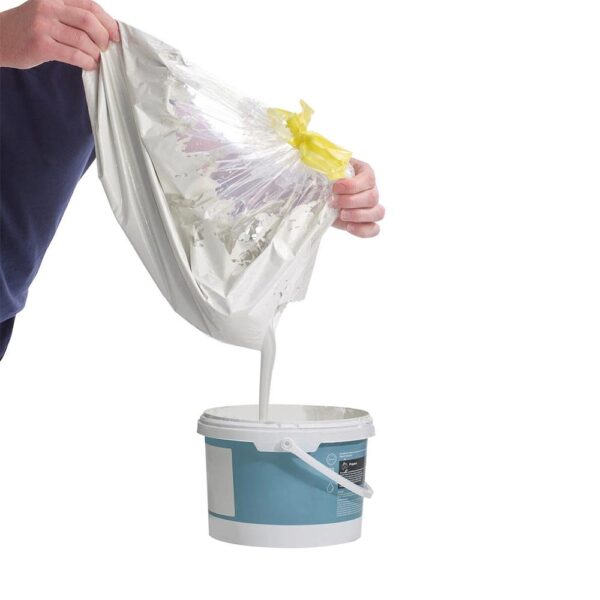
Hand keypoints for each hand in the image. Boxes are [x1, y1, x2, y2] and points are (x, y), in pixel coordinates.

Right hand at [0, 0, 118, 70]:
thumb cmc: (29, 28)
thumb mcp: (48, 12)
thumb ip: (71, 15)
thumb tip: (105, 30)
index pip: (90, 5)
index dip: (108, 22)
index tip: (116, 35)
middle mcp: (49, 7)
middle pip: (89, 21)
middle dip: (103, 38)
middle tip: (105, 49)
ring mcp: (43, 26)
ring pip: (83, 40)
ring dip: (95, 53)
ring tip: (95, 59)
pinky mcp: (41, 46)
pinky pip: (73, 55)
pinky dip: (86, 62)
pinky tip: (89, 65)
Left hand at [330, 159, 384, 237]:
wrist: (321, 195)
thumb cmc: (325, 179)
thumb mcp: (325, 170)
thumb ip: (327, 168)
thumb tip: (325, 172)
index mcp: (365, 173)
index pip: (368, 179)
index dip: (352, 185)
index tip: (335, 188)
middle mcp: (372, 189)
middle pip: (372, 197)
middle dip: (351, 201)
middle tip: (333, 202)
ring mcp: (372, 207)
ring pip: (377, 213)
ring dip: (358, 215)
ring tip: (341, 214)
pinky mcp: (366, 223)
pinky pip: (374, 229)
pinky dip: (363, 230)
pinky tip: (349, 227)